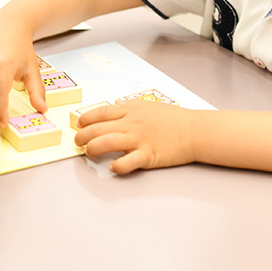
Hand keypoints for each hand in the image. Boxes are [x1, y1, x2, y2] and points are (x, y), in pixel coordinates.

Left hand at [74, 101, 196, 173]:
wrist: (194, 130)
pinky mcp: (148, 154)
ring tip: (89, 152)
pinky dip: (118, 165)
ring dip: (94, 148)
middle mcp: (132, 123)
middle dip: (83, 135)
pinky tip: (112, 167)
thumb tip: (115, 105)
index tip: (79, 125)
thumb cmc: (173, 119)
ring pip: (108, 142)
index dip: (86, 119)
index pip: (101, 112)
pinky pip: (129, 161)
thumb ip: (129, 107)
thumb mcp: (148, 106)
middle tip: (78, 142)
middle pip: (99, 128)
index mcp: (131, 110)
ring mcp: (139, 139)